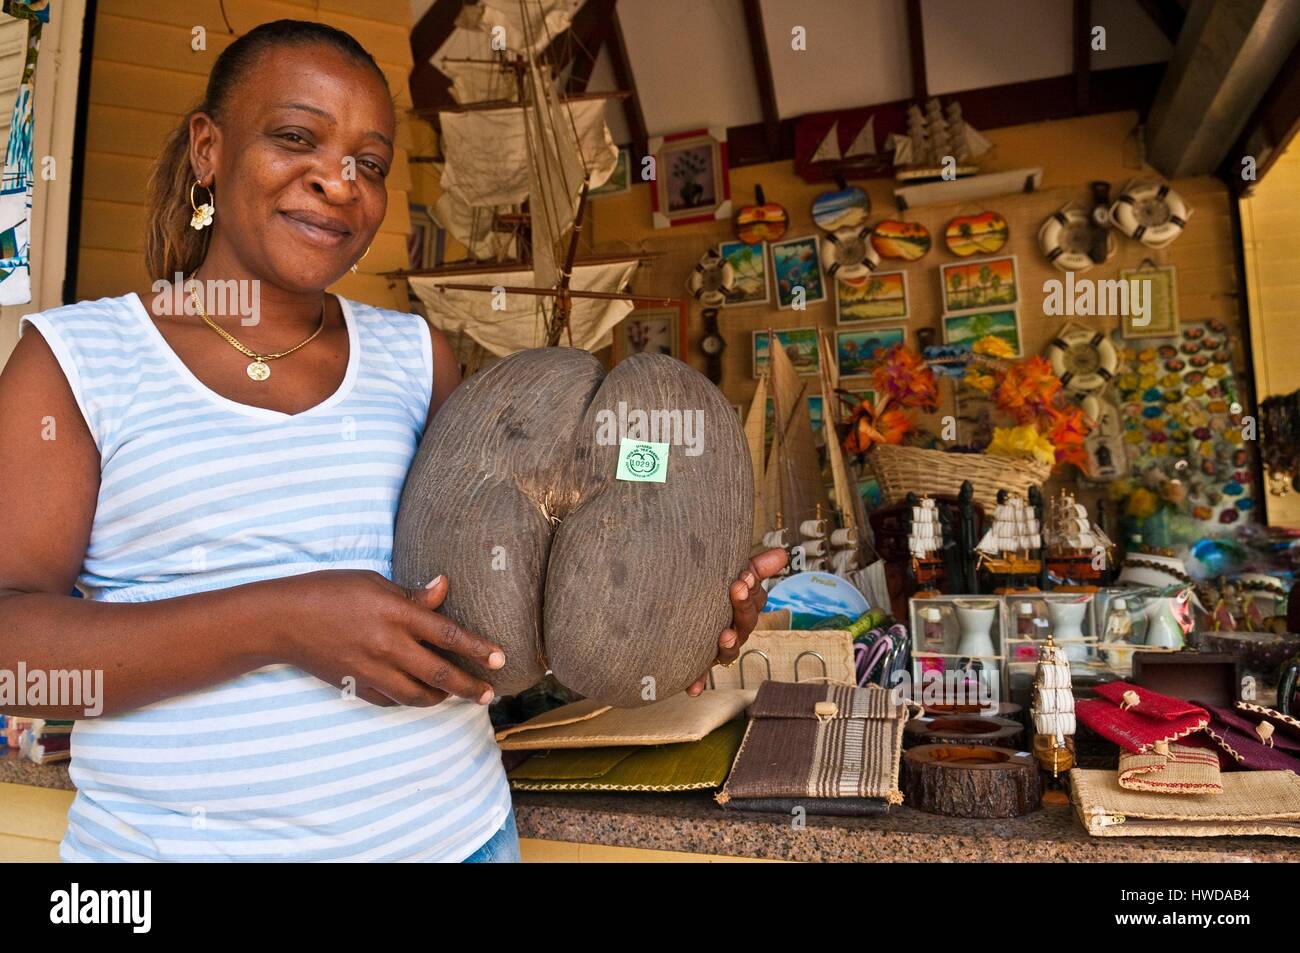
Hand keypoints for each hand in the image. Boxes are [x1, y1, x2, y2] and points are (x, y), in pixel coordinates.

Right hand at [271, 570, 505, 707]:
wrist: (283, 619)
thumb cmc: (330, 591)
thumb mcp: (374, 582)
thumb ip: (413, 595)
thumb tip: (445, 588)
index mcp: (395, 614)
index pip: (447, 634)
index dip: (477, 648)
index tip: (500, 659)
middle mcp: (387, 645)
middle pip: (439, 673)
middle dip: (469, 686)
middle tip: (489, 694)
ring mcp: (371, 670)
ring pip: (417, 695)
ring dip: (441, 698)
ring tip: (457, 696)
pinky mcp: (356, 686)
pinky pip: (391, 700)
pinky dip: (409, 700)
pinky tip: (419, 696)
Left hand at [686, 548, 788, 695]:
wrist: (684, 610)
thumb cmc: (716, 593)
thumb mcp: (736, 577)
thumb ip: (756, 568)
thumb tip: (783, 554)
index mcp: (745, 610)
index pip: (756, 599)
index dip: (752, 588)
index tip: (744, 575)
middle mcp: (736, 630)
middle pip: (745, 622)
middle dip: (742, 606)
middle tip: (736, 588)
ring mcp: (719, 647)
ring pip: (728, 650)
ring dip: (728, 644)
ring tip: (724, 635)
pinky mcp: (700, 660)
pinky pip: (700, 672)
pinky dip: (698, 680)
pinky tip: (693, 689)